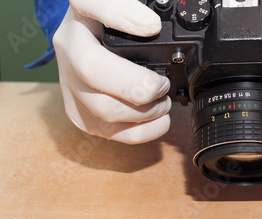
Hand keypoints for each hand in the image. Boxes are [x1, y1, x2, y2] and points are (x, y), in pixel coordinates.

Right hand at [53, 0, 170, 143]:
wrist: (86, 32)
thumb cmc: (99, 18)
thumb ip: (119, 6)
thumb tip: (150, 27)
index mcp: (72, 41)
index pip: (94, 63)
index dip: (132, 72)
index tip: (156, 48)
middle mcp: (68, 71)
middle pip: (103, 101)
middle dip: (144, 95)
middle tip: (163, 85)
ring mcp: (74, 96)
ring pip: (108, 120)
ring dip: (146, 115)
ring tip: (163, 101)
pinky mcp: (84, 117)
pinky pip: (113, 135)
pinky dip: (143, 132)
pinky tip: (159, 120)